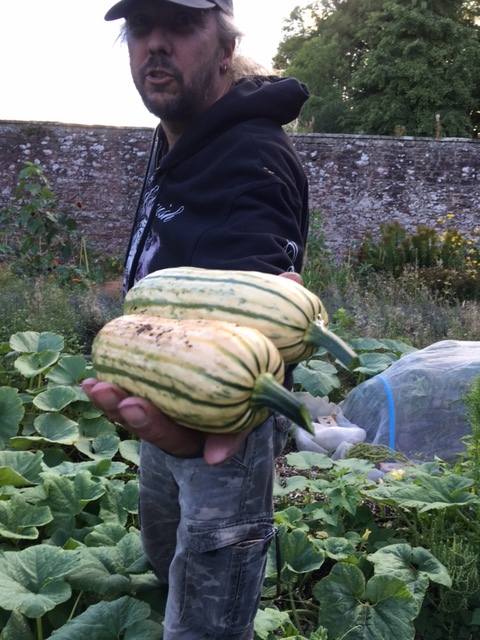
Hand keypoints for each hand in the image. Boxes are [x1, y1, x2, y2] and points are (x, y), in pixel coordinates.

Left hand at [81, 378, 251, 465]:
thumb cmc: (251, 393)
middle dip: (122, 410)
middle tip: (106, 391)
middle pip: (144, 424)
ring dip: (110, 399)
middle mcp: (174, 428)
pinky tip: (93, 375)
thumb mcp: (249, 416)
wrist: (250, 373)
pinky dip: (116, 379)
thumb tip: (214, 458)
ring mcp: (162, 410)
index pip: (170, 437)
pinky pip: (133, 388)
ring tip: (92, 384)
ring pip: (131, 410)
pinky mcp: (156, 390)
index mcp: (195, 438)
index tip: (132, 405)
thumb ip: (234, 434)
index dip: (151, 423)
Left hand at [82, 271, 298, 464]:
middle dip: (152, 424)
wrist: (210, 358)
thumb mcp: (259, 331)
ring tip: (100, 388)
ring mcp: (171, 418)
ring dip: (119, 409)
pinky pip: (127, 407)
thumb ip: (274, 308)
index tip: (214, 456)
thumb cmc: (240, 346)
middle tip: (133, 406)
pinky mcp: (148, 406)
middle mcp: (199, 424)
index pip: (232, 434)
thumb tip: (292, 278)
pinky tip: (91, 382)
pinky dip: (109, 397)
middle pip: (176, 434)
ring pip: (145, 423)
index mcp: (230, 414)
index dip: (226, 443)